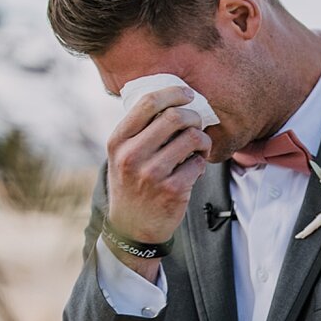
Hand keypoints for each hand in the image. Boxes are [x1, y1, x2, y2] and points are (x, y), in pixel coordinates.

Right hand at [106, 86, 210, 254]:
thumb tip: (173, 100)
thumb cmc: (131, 185)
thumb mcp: (122, 155)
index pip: (148, 102)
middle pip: (175, 117)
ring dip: (203, 141)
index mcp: (118, 141)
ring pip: (192, 138)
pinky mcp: (173, 191)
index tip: (188, 94)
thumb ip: (139, 130)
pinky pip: (198, 164)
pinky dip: (201, 164)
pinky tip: (193, 170)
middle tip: (197, 124)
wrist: (132, 228)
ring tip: (199, 149)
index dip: (174, 92)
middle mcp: (132, 156)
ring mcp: (152, 174)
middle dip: (194, 117)